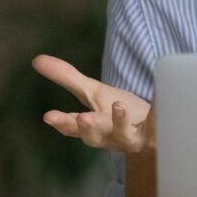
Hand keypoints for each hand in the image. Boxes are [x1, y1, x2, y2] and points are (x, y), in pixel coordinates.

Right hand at [32, 54, 154, 153]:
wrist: (153, 131)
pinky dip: (157, 112)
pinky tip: (160, 96)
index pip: (72, 127)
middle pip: (95, 136)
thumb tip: (36, 59)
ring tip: (118, 106)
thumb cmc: (118, 113)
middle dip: (88, 128)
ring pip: (124, 135)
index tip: (49, 116)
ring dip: (120, 122)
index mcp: (92, 125)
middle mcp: (108, 135)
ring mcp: (132, 137)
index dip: (62, 122)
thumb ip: (67, 78)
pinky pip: (157, 125)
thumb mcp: (93, 93)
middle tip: (82, 118)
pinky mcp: (155, 133)